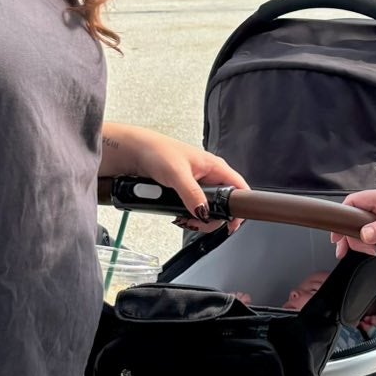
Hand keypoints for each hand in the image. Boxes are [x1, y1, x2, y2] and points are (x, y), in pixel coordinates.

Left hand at [108, 126, 247, 225]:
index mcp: (215, 167)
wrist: (135, 152)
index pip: (240, 188)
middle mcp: (210, 176)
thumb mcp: (177, 174)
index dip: (240, 207)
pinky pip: (195, 208)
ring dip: (199, 219)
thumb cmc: (157, 151)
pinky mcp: (186, 192)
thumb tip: (204, 212)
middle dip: (212, 218)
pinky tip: (180, 217)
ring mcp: (198, 185)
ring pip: (209, 209)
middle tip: (197, 222)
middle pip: (225, 205)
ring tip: (185, 220)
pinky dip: (189, 216)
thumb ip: (192, 194)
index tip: (231, 224)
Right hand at [330, 187, 375, 258]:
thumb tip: (365, 233)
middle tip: (352, 250)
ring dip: (361, 238)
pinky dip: (372, 240)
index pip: (355, 203)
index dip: (343, 218)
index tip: (339, 236)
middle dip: (351, 234)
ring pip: (366, 224)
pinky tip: (374, 249)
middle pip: (357, 216)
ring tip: (365, 251)